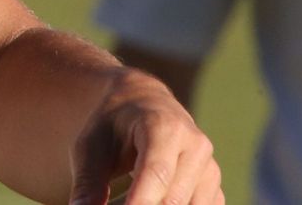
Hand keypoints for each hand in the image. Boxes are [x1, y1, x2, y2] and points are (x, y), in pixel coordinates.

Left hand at [69, 69, 221, 204]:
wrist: (141, 106)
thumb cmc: (111, 127)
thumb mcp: (90, 147)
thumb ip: (88, 182)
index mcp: (165, 126)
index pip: (156, 173)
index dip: (139, 201)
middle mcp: (195, 146)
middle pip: (172, 198)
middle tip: (117, 202)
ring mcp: (209, 168)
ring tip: (126, 197)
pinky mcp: (214, 188)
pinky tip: (146, 200)